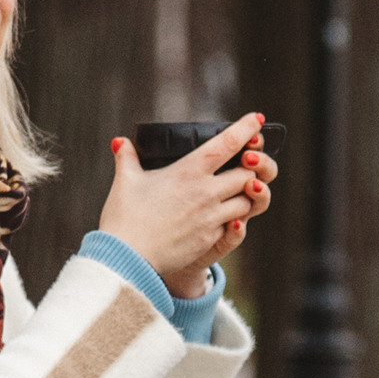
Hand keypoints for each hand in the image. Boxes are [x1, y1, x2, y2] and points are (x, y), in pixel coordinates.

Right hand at [98, 112, 280, 298]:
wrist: (126, 259)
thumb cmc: (125, 218)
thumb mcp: (125, 182)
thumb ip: (127, 158)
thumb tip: (121, 142)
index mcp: (189, 172)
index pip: (227, 143)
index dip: (246, 128)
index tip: (257, 118)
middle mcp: (206, 193)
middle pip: (247, 174)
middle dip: (251, 168)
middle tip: (246, 163)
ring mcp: (211, 218)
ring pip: (247, 202)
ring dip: (246, 195)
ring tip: (236, 191)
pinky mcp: (211, 239)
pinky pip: (234, 226)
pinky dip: (234, 219)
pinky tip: (224, 217)